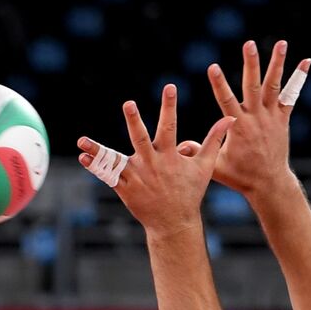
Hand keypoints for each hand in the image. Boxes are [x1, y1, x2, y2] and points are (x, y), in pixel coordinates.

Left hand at [77, 84, 234, 235]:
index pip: (170, 126)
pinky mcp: (125, 188)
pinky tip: (83, 157)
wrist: (173, 222)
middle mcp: (151, 164)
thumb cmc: (189, 193)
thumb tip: (229, 119)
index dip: (170, 106)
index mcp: (170, 156)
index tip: (170, 86)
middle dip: (135, 121)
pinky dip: (95, 167)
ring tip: (82, 141)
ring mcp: (136, 176)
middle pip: (141, 138)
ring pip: (115, 159)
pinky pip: (108, 175)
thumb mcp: (204, 166)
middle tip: (129, 104)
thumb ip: (213, 140)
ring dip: (98, 150)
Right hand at [185, 40, 308, 197]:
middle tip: (248, 45)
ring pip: (274, 86)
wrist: (268, 183)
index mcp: (238, 127)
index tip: (212, 67)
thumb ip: (198, 153)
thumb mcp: (215, 167)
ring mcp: (271, 117)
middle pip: (252, 86)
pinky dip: (298, 78)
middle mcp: (256, 118)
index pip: (226, 100)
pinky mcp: (282, 119)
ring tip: (281, 43)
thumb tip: (178, 146)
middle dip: (250, 65)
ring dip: (277, 63)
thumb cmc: (239, 176)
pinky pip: (291, 96)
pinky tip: (306, 61)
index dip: (219, 84)